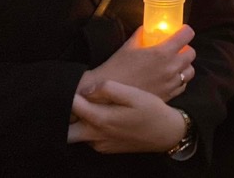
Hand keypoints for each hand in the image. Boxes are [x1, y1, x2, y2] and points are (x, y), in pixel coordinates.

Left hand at [68, 80, 185, 153]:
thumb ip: (108, 89)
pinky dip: (90, 127)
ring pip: (77, 134)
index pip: (72, 106)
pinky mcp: (106, 148)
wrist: (167, 133)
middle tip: (77, 100)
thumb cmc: (151, 111)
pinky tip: (105, 114)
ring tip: (92, 105)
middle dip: (66, 115)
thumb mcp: (134, 94)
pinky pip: (89, 138)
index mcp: (101, 119)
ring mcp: (100, 144)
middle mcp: (96, 136)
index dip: (71, 94)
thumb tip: (87, 89)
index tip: (76, 85)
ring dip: (78, 121)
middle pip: (67, 130)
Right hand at [78, 25, 195, 101]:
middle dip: (186, 48)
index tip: (182, 30)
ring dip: (185, 65)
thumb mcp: (129, 46)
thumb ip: (141, 35)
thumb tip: (146, 28)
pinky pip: (183, 86)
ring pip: (190, 71)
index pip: (187, 35)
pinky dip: (179, 80)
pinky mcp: (168, 96)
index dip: (186, 30)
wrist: (109, 95)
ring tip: (175, 64)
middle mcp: (171, 67)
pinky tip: (170, 78)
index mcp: (162, 52)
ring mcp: (171, 83)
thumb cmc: (117, 68)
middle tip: (177, 47)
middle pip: (191, 53)